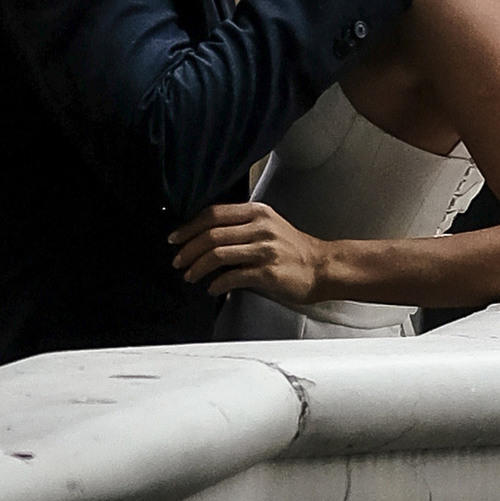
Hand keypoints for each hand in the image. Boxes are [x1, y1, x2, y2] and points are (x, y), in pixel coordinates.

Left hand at [171, 204, 326, 302]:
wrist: (324, 267)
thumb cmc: (294, 250)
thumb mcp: (268, 226)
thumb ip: (240, 226)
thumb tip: (205, 236)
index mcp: (257, 212)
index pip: (213, 214)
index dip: (189, 226)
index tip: (175, 238)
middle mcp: (260, 227)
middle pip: (211, 234)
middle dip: (188, 250)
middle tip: (177, 261)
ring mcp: (265, 249)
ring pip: (217, 254)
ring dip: (197, 267)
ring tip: (189, 275)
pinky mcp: (268, 271)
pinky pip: (233, 276)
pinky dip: (216, 283)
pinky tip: (211, 288)